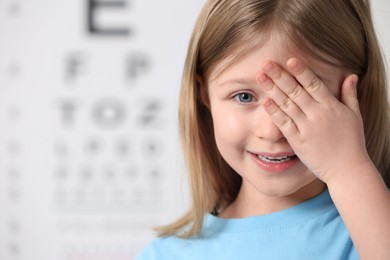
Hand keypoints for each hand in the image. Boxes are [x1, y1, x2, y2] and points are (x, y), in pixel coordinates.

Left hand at [256, 58, 370, 182]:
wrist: (347, 169)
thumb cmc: (352, 143)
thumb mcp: (355, 115)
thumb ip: (350, 94)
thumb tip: (352, 75)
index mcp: (331, 106)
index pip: (314, 84)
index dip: (301, 71)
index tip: (289, 60)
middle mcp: (318, 114)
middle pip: (296, 91)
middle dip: (280, 76)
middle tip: (267, 63)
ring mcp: (307, 128)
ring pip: (287, 104)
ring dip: (273, 90)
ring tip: (261, 77)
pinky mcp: (298, 141)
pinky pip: (284, 124)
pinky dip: (274, 112)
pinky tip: (265, 102)